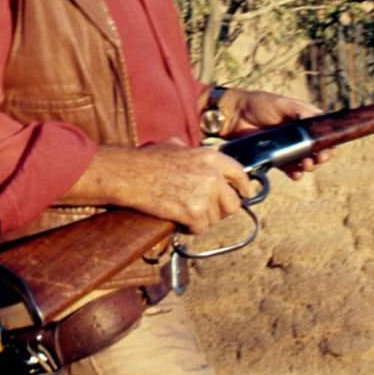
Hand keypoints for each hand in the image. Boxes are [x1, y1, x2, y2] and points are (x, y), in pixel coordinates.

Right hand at [60, 138, 251, 234]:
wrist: (130, 174)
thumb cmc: (147, 160)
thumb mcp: (176, 145)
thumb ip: (194, 153)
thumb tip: (199, 156)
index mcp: (211, 157)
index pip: (240, 175)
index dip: (243, 188)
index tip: (243, 195)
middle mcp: (213, 175)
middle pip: (233, 204)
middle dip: (220, 210)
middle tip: (204, 210)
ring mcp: (205, 194)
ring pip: (215, 219)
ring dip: (201, 219)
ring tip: (183, 211)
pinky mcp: (194, 212)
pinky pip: (200, 228)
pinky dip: (190, 228)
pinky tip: (178, 219)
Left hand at [215, 88, 331, 177]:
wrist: (234, 115)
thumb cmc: (259, 104)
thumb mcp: (282, 104)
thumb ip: (301, 112)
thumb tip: (317, 120)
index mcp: (303, 119)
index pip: (322, 133)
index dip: (328, 142)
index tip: (327, 149)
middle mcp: (297, 134)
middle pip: (315, 149)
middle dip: (319, 157)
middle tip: (317, 159)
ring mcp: (286, 147)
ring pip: (303, 160)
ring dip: (308, 166)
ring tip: (306, 166)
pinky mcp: (275, 157)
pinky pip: (288, 168)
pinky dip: (294, 172)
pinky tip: (296, 174)